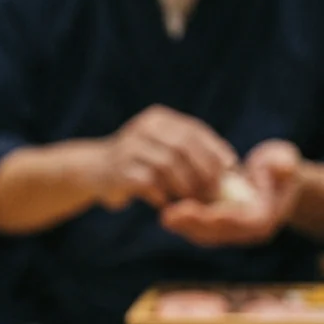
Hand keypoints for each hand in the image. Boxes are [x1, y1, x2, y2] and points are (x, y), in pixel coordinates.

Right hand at [96, 105, 236, 209]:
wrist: (93, 170)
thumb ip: (188, 153)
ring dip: (184, 186)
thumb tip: (230, 170)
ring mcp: (128, 148)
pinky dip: (162, 195)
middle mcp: (143, 128)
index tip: (230, 168)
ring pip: (167, 164)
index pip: (193, 130)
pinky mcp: (118, 170)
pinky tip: (166, 204)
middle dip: (202, 170)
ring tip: (191, 201)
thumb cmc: (138, 164)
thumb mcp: (161, 148)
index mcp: (157, 119)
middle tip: (214, 191)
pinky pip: (148, 183)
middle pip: (183, 146)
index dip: (215, 149)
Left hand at [160, 139, 304, 246]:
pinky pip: (196, 226)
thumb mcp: (285, 160)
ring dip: (182, 224)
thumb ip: (284, 164)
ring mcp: (229, 230)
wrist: (273, 177)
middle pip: (215, 232)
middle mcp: (245, 231)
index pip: (238, 222)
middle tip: (167, 214)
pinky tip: (163, 206)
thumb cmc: (279, 166)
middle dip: (191, 224)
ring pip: (202, 233)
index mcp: (263, 219)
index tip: (194, 209)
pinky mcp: (216, 226)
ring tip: (163, 212)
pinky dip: (180, 219)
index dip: (216, 216)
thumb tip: (281, 166)